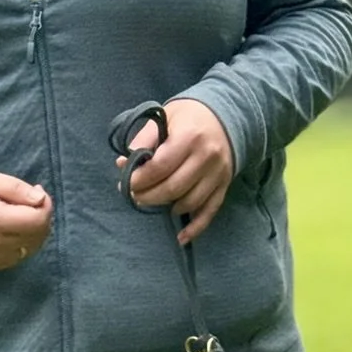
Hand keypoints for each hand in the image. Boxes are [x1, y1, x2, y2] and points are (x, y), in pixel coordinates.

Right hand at [0, 170, 53, 270]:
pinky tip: (11, 230)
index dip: (45, 205)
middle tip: (29, 202)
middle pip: (38, 234)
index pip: (37, 220)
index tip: (36, 193)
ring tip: (19, 215)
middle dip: (41, 216)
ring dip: (34, 231)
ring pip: (32, 247)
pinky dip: (23, 242)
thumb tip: (41, 199)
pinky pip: (19, 256)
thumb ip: (16, 188)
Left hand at [123, 98, 233, 242]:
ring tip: (151, 201)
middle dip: (148, 196)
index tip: (126, 182)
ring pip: (189, 202)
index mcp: (189, 136)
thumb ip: (143, 139)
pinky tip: (182, 237)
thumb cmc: (189, 116)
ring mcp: (218, 173)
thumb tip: (123, 164)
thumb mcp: (165, 117)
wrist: (227, 115)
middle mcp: (207, 157)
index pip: (160, 166)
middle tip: (134, 195)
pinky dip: (196, 227)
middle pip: (173, 188)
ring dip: (166, 207)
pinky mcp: (224, 185)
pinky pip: (210, 211)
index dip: (139, 179)